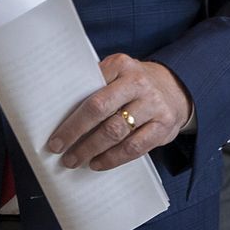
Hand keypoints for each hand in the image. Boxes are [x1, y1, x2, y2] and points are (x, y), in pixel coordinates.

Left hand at [46, 56, 193, 171]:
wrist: (176, 88)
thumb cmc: (134, 85)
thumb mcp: (117, 74)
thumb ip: (94, 86)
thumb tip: (59, 112)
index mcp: (121, 65)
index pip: (90, 90)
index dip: (70, 115)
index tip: (54, 133)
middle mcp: (138, 83)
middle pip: (100, 109)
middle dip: (75, 132)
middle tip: (59, 149)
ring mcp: (153, 104)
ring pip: (115, 131)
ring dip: (91, 149)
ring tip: (74, 160)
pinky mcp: (164, 126)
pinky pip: (134, 147)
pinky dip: (112, 159)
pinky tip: (98, 163)